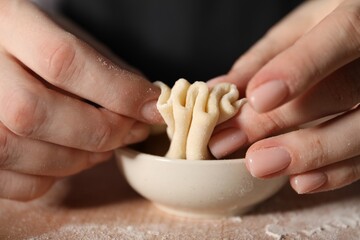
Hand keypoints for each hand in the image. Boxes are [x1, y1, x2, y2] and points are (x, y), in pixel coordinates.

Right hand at [0, 1, 160, 200]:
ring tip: (106, 145)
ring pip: (20, 150)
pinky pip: (13, 180)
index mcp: (8, 24)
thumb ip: (104, 67)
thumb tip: (145, 103)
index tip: (151, 106)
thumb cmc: (36, 43)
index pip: (62, 61)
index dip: (117, 90)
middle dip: (101, 130)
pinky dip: (51, 176)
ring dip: (80, 157)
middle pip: (35, 113)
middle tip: (133, 130)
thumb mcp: (68, 35)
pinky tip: (70, 156)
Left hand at [209, 0, 359, 193]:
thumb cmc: (330, 26)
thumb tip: (221, 89)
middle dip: (282, 120)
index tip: (256, 98)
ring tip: (259, 163)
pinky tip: (300, 180)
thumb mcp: (299, 29)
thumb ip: (264, 57)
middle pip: (342, 92)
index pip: (342, 37)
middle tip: (231, 140)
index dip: (300, 68)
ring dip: (308, 154)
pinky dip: (336, 172)